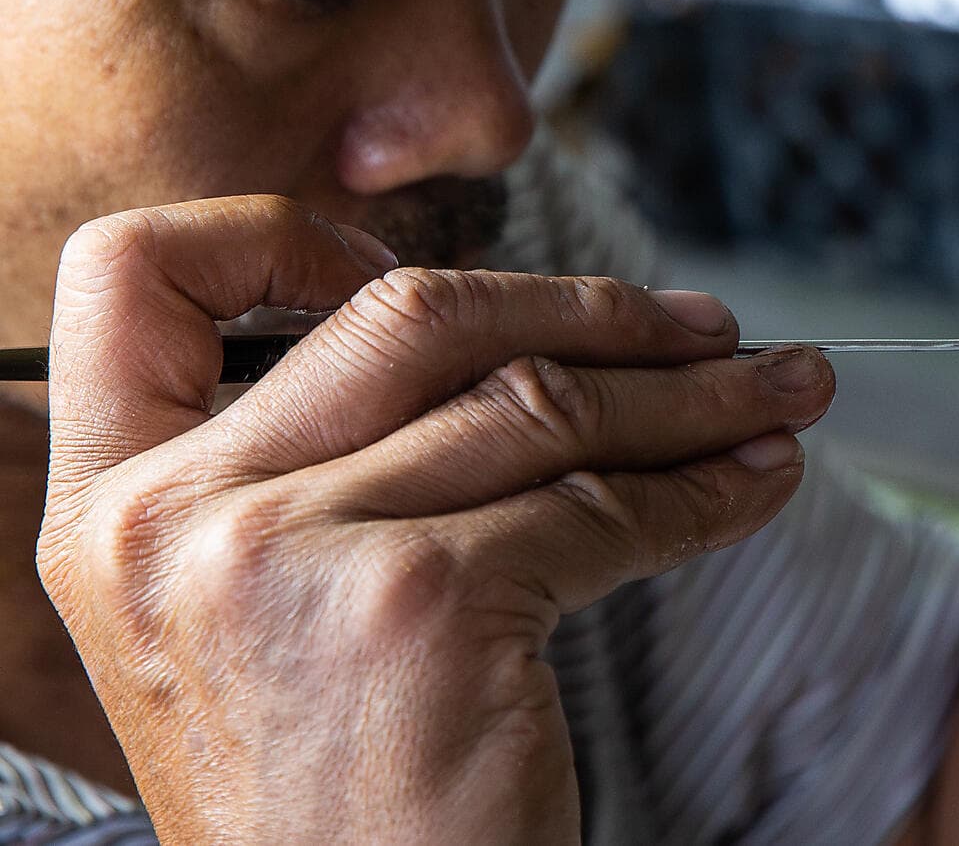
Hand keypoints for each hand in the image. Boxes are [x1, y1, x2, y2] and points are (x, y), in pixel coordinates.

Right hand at [36, 197, 832, 844]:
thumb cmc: (327, 795)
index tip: (418, 259)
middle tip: (713, 328)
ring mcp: (292, 554)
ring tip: (782, 394)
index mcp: (112, 500)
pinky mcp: (421, 606)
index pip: (138, 272)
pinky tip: (757, 484)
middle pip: (412, 315)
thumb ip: (316, 471)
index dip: (280, 234)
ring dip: (692, 396)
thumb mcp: (256, 615)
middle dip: (593, 308)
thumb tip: (520, 334)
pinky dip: (704, 493)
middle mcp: (177, 515)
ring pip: (538, 402)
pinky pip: (600, 507)